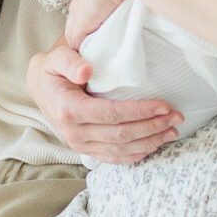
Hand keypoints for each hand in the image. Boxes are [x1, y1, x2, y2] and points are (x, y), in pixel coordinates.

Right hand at [28, 41, 180, 164]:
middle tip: (176, 117)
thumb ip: (71, 62)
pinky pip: (114, 158)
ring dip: (150, 142)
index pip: (111, 114)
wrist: (39, 89)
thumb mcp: (57, 58)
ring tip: (172, 131)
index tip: (163, 105)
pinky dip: (136, 154)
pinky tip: (154, 145)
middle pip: (121, 134)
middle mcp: (74, 133)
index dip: (140, 112)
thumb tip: (87, 71)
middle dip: (152, 127)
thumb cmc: (52, 70)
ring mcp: (80, 145)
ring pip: (121, 150)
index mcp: (69, 110)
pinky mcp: (86, 150)